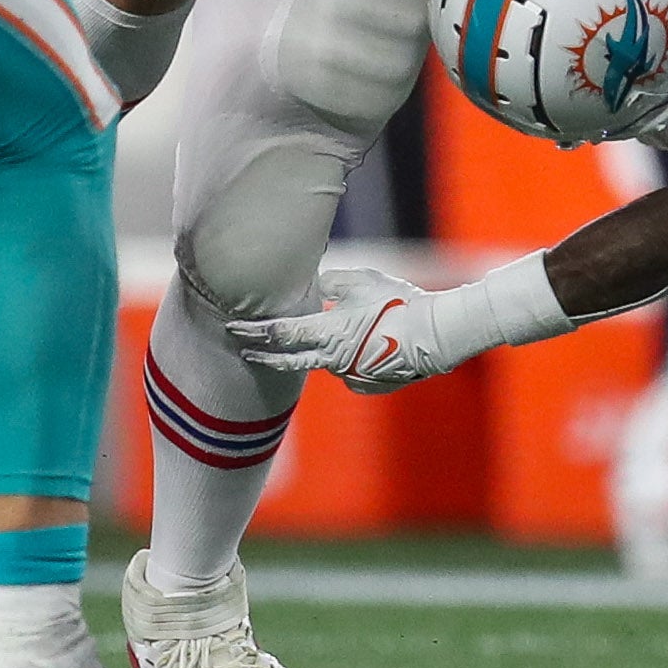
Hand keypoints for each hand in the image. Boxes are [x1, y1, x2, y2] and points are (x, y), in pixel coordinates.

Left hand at [227, 266, 454, 391]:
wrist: (434, 336)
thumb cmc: (397, 303)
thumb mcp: (362, 282)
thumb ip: (332, 284)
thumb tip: (316, 286)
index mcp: (326, 332)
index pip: (279, 333)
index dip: (253, 331)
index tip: (232, 328)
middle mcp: (331, 360)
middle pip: (289, 361)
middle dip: (264, 357)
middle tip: (245, 353)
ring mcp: (350, 376)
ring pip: (327, 361)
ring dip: (325, 348)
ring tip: (353, 329)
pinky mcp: (368, 385)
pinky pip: (351, 370)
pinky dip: (353, 358)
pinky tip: (372, 344)